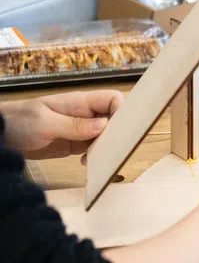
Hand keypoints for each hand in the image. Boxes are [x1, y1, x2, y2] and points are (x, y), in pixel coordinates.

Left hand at [0, 90, 122, 159]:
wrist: (1, 134)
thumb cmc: (18, 121)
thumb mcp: (45, 123)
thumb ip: (75, 125)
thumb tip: (105, 126)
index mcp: (80, 102)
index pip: (112, 99)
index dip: (122, 112)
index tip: (121, 130)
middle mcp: (85, 114)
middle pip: (115, 119)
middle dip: (117, 134)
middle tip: (109, 149)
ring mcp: (82, 129)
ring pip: (108, 136)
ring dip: (106, 148)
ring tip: (94, 158)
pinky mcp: (77, 143)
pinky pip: (96, 148)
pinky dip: (96, 156)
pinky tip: (86, 163)